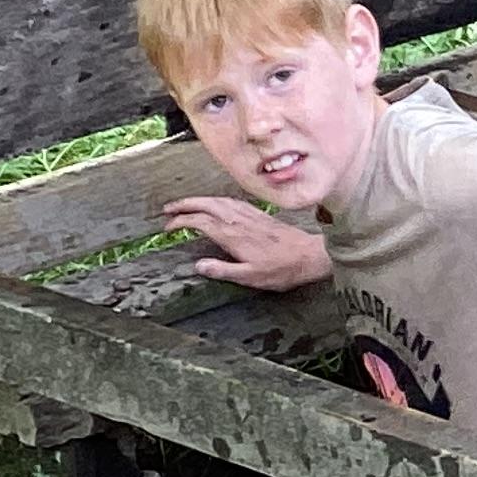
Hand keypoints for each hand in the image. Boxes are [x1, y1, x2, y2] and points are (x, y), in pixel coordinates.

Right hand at [161, 196, 331, 291]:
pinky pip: (232, 201)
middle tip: (167, 209)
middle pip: (206, 205)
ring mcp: (250, 215)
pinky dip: (217, 199)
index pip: (200, 222)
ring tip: (184, 204)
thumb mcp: (250, 277)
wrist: (309, 256)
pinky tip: (215, 203)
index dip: (181, 222)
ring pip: (219, 200)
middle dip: (184, 204)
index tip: (168, 227)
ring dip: (199, 200)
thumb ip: (223, 270)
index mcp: (234, 235)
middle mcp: (240, 221)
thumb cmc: (281, 269)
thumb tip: (199, 265)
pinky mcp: (259, 214)